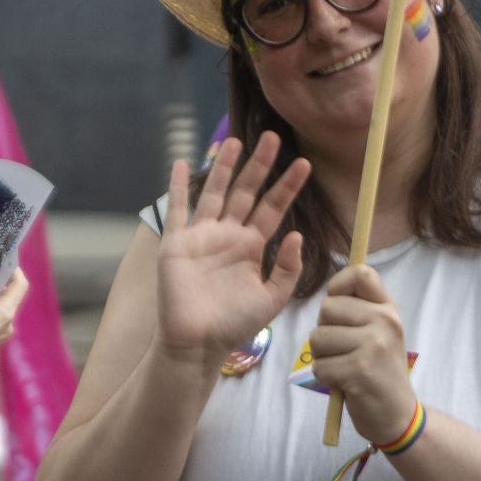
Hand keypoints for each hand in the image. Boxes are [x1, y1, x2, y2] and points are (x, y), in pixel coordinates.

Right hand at [156, 132, 309, 360]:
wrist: (198, 344)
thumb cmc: (235, 324)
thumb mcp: (271, 298)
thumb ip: (287, 268)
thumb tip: (296, 234)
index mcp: (251, 246)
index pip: (273, 207)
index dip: (287, 186)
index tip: (304, 164)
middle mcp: (228, 235)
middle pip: (246, 191)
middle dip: (259, 165)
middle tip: (272, 136)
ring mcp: (202, 236)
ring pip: (215, 193)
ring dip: (224, 167)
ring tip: (235, 141)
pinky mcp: (177, 244)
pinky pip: (177, 210)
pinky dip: (176, 187)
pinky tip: (179, 163)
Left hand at [309, 264, 416, 444]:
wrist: (397, 414)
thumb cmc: (379, 371)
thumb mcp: (381, 332)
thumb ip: (360, 309)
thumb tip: (331, 290)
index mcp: (388, 309)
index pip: (360, 273)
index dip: (338, 286)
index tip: (339, 307)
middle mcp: (384, 321)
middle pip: (327, 308)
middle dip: (324, 331)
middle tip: (343, 350)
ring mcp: (373, 345)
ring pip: (317, 338)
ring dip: (323, 357)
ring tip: (344, 367)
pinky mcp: (359, 370)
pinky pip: (320, 366)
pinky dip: (326, 378)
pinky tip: (344, 384)